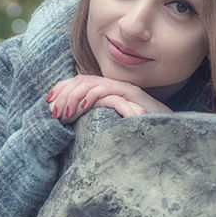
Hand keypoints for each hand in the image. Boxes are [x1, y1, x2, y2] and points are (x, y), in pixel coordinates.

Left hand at [46, 75, 170, 123]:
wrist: (167, 136)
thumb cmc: (139, 135)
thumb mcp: (110, 127)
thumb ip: (94, 120)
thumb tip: (70, 123)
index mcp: (107, 93)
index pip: (79, 83)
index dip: (62, 89)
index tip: (48, 102)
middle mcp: (114, 87)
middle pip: (82, 80)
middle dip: (64, 93)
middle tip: (53, 111)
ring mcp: (123, 89)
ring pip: (91, 83)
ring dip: (73, 96)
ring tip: (64, 113)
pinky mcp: (132, 95)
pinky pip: (108, 89)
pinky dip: (92, 96)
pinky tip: (82, 106)